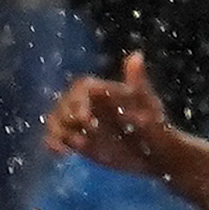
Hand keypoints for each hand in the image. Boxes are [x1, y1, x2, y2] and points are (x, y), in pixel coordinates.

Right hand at [42, 48, 183, 174]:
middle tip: (78, 136)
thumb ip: (138, 82)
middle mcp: (87, 104)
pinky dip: (54, 144)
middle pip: (65, 104)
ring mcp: (80, 122)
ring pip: (58, 120)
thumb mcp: (148, 104)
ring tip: (67, 147)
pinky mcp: (77, 139)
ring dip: (57, 131)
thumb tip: (137, 55)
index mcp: (101, 91)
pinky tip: (61, 153)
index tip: (85, 120)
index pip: (81, 89)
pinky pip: (58, 138)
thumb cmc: (153, 124)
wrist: (154, 154)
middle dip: (66, 118)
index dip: (78, 102)